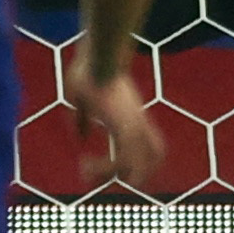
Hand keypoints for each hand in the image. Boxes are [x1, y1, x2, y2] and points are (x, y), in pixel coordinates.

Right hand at [65, 49, 166, 188]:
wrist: (101, 57)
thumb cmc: (90, 69)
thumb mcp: (81, 99)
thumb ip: (82, 119)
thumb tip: (81, 137)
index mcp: (132, 120)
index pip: (145, 150)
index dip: (124, 161)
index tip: (91, 161)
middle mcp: (138, 127)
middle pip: (152, 161)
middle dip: (129, 175)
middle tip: (98, 175)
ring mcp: (135, 129)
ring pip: (139, 166)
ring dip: (114, 175)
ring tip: (89, 172)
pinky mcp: (125, 128)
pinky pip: (122, 160)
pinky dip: (106, 169)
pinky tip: (85, 163)